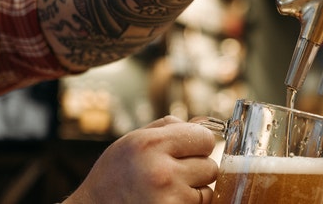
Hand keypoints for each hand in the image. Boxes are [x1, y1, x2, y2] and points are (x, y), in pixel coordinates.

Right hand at [63, 116, 217, 203]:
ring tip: (166, 190)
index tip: (187, 149)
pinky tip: (167, 201)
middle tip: (171, 173)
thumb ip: (169, 128)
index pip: (205, 138)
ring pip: (208, 189)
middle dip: (196, 168)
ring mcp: (169, 200)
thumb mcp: (132, 141)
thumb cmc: (113, 176)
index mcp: (150, 145)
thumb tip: (204, 125)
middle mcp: (161, 172)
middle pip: (210, 165)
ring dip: (194, 189)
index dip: (197, 143)